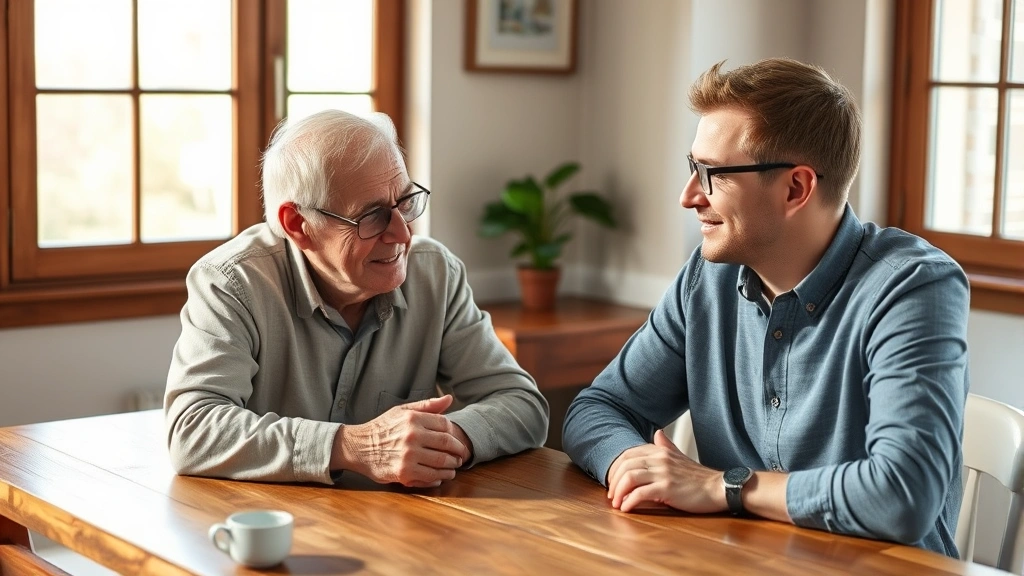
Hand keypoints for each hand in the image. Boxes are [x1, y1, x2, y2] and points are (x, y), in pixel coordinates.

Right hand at [332, 394, 471, 487]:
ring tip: (453, 467)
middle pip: (447, 444)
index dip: (455, 434)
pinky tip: (440, 476)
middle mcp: (412, 435)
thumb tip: (449, 399)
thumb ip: (427, 405)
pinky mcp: (404, 472)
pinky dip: (439, 477)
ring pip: (442, 462)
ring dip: (452, 466)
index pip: (445, 425)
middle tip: (461, 456)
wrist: (358, 447)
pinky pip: (430, 476)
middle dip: (458, 451)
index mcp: (413, 419)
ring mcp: (408, 455)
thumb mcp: (402, 411)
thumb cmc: (382, 428)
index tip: (457, 441)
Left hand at [606, 429, 725, 513]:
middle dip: (613, 482)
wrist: (718, 487)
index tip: (613, 483)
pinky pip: (641, 493)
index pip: (627, 455)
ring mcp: (663, 473)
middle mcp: (659, 458)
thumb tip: (657, 432)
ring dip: (618, 492)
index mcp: (659, 451)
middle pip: (625, 465)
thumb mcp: (680, 457)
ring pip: (629, 478)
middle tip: (612, 496)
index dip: (615, 469)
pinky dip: (630, 502)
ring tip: (617, 503)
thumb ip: (666, 446)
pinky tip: (627, 509)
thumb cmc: (698, 477)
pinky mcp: (667, 488)